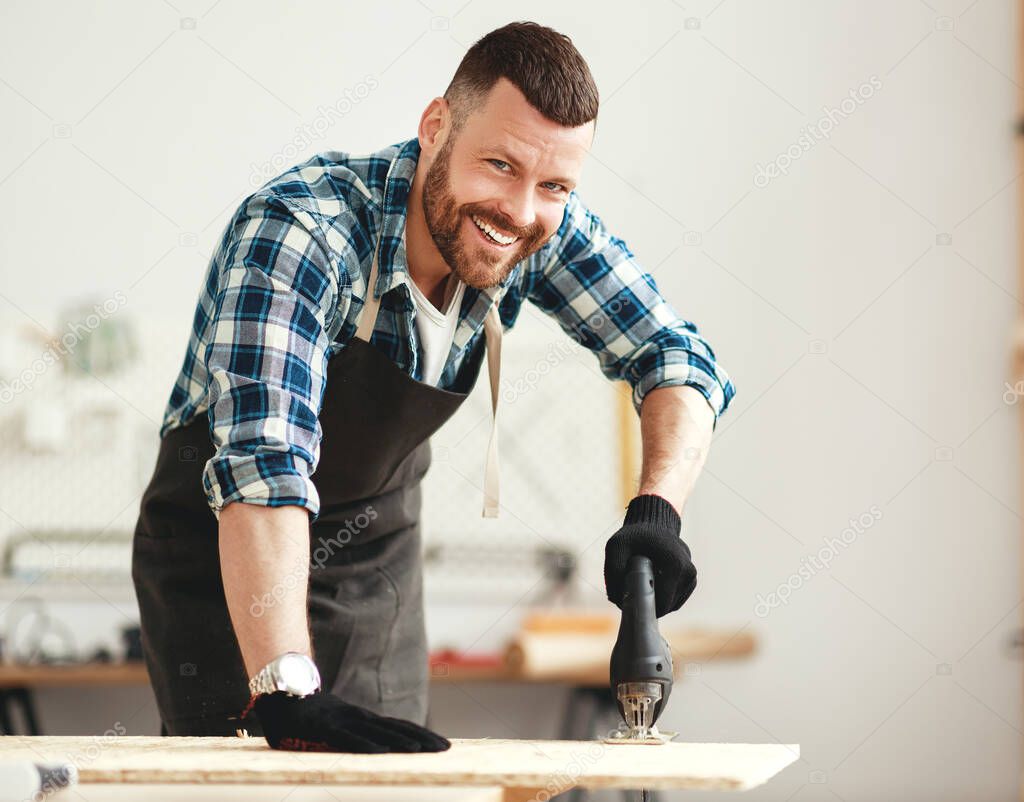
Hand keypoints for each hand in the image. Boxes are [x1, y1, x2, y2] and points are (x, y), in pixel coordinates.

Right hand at [253, 690, 450, 752]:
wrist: (279, 687)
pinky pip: (348, 739)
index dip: (420, 734)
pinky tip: (383, 752)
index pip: (397, 726)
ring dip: (401, 742)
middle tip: (446, 749)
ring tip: (424, 751)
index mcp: (361, 718)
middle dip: (422, 739)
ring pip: (377, 732)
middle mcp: (357, 717)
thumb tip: (367, 745)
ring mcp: (341, 720)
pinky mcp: (324, 728)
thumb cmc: (303, 710)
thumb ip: (347, 734)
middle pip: (396, 728)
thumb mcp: (331, 725)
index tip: (441, 744)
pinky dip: (367, 745)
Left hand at [604, 494, 695, 616]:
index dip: (643, 606)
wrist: (654, 523)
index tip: (630, 602)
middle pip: (666, 606)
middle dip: (649, 603)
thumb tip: (617, 600)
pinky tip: (652, 584)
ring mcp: (691, 576)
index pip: (662, 603)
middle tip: (632, 592)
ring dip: (656, 601)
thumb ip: (613, 572)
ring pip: (672, 605)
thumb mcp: (617, 547)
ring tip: (642, 584)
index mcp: (675, 565)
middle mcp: (688, 571)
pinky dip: (663, 597)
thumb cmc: (635, 534)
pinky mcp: (691, 579)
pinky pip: (676, 599)